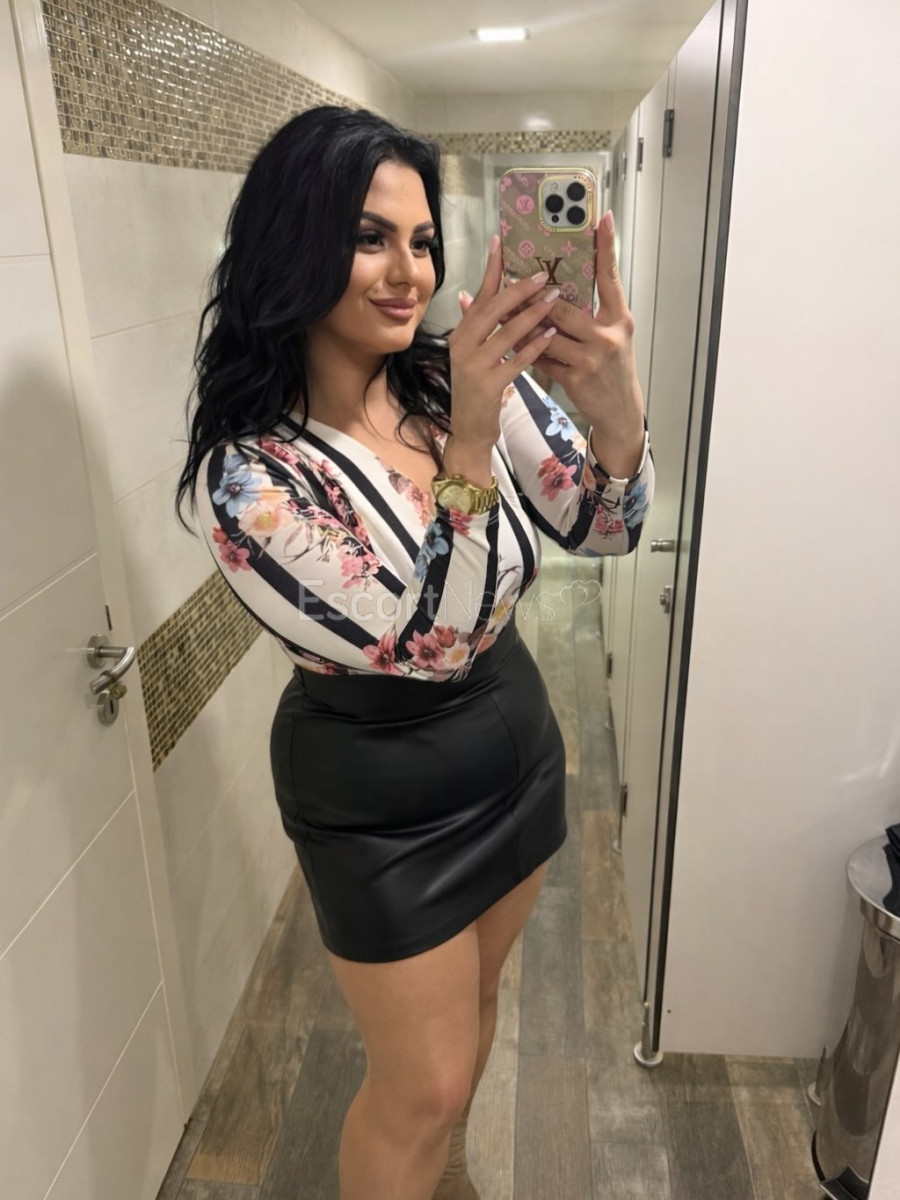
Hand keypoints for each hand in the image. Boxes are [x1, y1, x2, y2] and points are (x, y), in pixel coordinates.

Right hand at [445, 234, 560, 448]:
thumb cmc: (476, 389)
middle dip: (519, 290)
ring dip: (532, 314)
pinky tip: (551, 333)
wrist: (468, 429)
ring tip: (555, 299)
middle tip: (543, 274)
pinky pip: (515, 360)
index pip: (478, 295)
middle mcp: (462, 346)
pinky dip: (534, 346)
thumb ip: (475, 326)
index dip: (490, 269)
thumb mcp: (471, 354)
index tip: (501, 243)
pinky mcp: (488, 386)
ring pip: (506, 333)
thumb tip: (468, 294)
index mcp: (461, 334)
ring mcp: (473, 366)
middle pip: (492, 309)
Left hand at [473, 212, 644, 458]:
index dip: (606, 246)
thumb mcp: (612, 335)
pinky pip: (541, 357)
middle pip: (563, 306)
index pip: (611, 275)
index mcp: (619, 316)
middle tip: (513, 277)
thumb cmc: (612, 367)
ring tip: (503, 310)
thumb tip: (562, 286)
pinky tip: (511, 341)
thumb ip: (594, 312)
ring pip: (546, 332)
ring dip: (522, 323)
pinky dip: (525, 348)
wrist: (619, 411)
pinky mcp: (575, 378)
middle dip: (535, 297)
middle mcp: (608, 334)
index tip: (602, 218)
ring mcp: (591, 357)